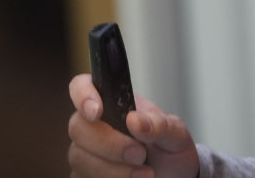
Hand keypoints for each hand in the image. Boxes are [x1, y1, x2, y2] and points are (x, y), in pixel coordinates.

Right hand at [67, 73, 199, 177]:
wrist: (174, 177)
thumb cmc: (170, 150)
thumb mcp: (176, 134)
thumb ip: (159, 124)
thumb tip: (134, 120)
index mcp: (115, 103)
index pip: (82, 86)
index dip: (83, 95)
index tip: (97, 112)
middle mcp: (94, 125)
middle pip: (78, 127)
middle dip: (110, 144)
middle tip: (139, 154)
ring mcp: (86, 152)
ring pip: (79, 157)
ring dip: (113, 169)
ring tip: (144, 173)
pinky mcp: (85, 176)